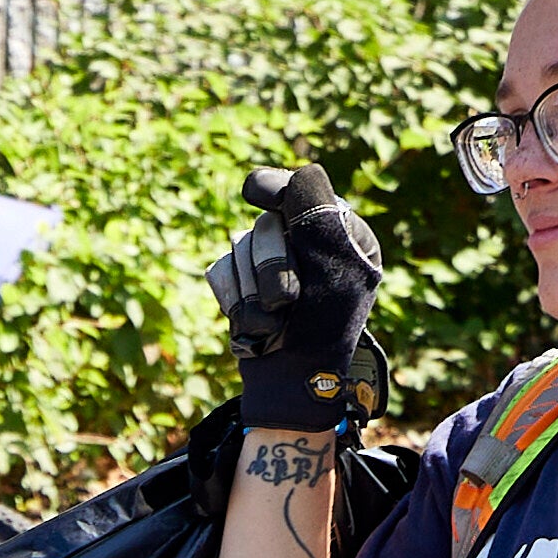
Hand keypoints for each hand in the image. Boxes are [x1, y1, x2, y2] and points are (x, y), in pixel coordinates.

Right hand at [223, 165, 384, 432]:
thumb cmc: (325, 326)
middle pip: (264, 223)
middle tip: (290, 299)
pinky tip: (256, 323)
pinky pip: (220, 272)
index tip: (273, 211)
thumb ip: (315, 207)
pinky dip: (236, 302)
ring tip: (276, 320)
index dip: (281, 200)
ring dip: (254, 291)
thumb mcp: (334, 262)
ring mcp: (267, 261)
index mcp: (337, 228)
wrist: (293, 383)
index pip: (298, 188)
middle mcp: (303, 240)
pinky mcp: (240, 282)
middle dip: (271, 266)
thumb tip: (287, 173)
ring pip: (237, 247)